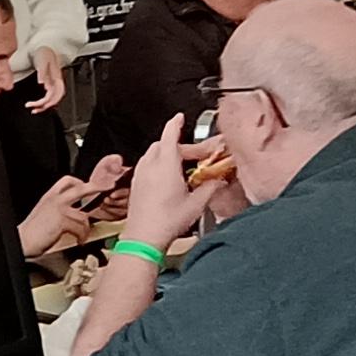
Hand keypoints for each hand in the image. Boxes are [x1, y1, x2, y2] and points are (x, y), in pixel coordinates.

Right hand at [15, 177, 100, 260]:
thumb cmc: (32, 232)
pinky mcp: (63, 221)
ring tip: (82, 236)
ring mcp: (59, 209)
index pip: (67, 181)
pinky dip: (82, 236)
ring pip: (83, 215)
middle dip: (96, 186)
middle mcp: (55, 199)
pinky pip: (80, 227)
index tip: (88, 185)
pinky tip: (79, 240)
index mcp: (50, 196)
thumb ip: (58, 210)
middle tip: (107, 186)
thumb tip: (74, 214)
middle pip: (80, 188)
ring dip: (86, 228)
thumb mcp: (45, 214)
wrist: (23, 241)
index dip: (80, 182)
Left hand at [29, 52, 67, 111]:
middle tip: (32, 109)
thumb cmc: (44, 54)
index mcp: (57, 79)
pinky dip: (45, 102)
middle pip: (54, 100)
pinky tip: (38, 104)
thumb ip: (42, 73)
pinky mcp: (52, 84)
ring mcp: (55, 84)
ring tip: (34, 109)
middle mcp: (57, 83)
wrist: (46, 50)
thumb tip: (42, 83)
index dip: (45, 103)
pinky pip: (51, 96)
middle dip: (44, 107)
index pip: (53, 96)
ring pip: (53, 100)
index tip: (34, 104)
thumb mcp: (42, 62)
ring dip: (44, 106)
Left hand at [120, 118, 226, 248]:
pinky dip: (159, 164)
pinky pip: (147, 166)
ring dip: (168, 154)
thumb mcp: (196, 204)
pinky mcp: (136, 184)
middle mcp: (150, 166)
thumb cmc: (166, 222)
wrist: (143, 238)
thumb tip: (219, 181)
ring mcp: (141, 175)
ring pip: (154, 154)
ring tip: (184, 166)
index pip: (169, 135)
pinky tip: (169, 178)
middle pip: (164, 144)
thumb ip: (210, 188)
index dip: (175, 123)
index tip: (179, 117)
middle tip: (197, 154)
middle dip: (180, 145)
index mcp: (166, 164)